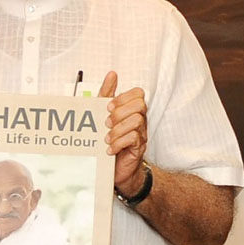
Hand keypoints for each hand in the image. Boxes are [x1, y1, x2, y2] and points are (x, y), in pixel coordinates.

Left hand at [99, 71, 147, 194]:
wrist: (113, 170)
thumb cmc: (108, 140)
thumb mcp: (102, 115)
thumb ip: (106, 95)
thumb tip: (112, 74)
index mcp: (131, 111)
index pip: (138, 93)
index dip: (123, 97)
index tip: (107, 107)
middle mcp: (139, 121)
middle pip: (140, 105)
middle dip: (120, 112)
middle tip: (106, 123)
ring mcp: (141, 135)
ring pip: (137, 121)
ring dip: (118, 129)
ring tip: (107, 138)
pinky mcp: (139, 149)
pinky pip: (134, 139)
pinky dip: (118, 143)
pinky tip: (109, 149)